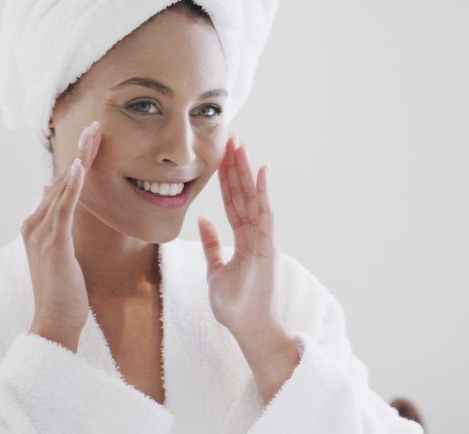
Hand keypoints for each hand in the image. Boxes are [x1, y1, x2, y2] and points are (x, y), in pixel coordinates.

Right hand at [23, 120, 102, 351]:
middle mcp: (35, 223)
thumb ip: (55, 220)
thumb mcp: (60, 247)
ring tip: (92, 136)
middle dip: (81, 152)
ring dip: (79, 160)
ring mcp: (41, 232)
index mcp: (38, 223)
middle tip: (97, 125)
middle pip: (62, 179)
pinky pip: (64, 208)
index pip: (61, 184)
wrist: (55, 319)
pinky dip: (72, 186)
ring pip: (63, 188)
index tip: (93, 137)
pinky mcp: (53, 242)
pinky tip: (81, 167)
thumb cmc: (64, 288)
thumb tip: (49, 192)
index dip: (78, 159)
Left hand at [197, 136, 283, 341]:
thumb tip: (202, 220)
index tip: (224, 156)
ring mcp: (263, 240)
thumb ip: (212, 245)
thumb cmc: (236, 306)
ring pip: (253, 199)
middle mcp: (256, 235)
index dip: (228, 179)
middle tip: (233, 139)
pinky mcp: (267, 248)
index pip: (234, 203)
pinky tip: (260, 172)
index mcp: (245, 240)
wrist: (249, 329)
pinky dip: (262, 193)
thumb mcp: (215, 271)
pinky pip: (264, 215)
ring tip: (241, 146)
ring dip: (247, 172)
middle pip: (245, 195)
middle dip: (238, 167)